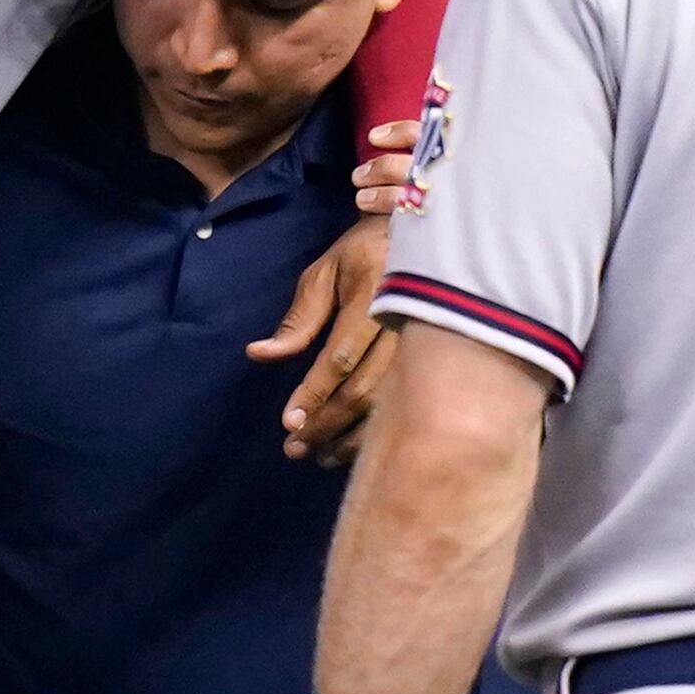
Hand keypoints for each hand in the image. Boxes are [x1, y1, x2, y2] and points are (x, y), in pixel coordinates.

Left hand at [264, 161, 411, 463]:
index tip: (289, 422)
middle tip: (295, 448)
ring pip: (387, 404)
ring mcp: (426, 344)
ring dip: (350, 436)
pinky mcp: (435, 358)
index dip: (315, 392)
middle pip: (363, 388)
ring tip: (318, 455)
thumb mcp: (325, 273)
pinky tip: (351, 445)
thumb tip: (259, 354)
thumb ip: (298, 319)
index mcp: (376, 296)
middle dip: (326, 423)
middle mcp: (406, 323)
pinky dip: (376, 430)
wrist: (424, 238)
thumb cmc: (363, 253)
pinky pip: (406, 404)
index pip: (341, 356)